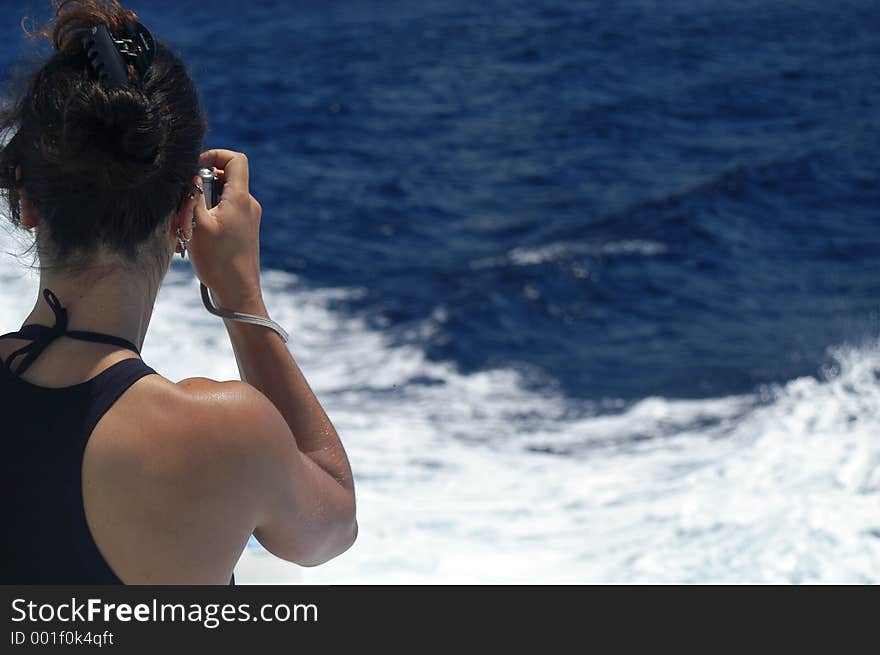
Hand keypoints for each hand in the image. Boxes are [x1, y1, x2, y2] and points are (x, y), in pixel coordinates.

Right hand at [188, 149, 264, 308]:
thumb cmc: (218, 261)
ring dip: (202, 203)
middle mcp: (248, 204)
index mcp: (240, 198)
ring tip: (187, 226)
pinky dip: (209, 216)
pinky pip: (225, 212)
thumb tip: (194, 176)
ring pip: (222, 197)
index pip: (236, 159)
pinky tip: (195, 236)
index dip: (215, 155)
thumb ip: (194, 196)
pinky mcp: (245, 230)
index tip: (195, 167)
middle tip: (185, 204)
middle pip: (225, 177)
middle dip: (202, 184)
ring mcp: (248, 217)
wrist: (238, 293)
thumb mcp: (197, 225)